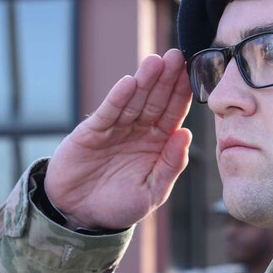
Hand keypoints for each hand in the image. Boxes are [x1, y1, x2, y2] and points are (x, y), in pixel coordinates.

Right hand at [45, 49, 193, 229]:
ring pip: (134, 101)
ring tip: (156, 62)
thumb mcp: (151, 191)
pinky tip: (130, 83)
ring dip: (145, 81)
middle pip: (156, 100)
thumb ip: (170, 165)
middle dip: (166, 79)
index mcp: (158, 144)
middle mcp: (139, 131)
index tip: (193, 74)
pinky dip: (118, 98)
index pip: (173, 114)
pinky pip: (108, 112)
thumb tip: (185, 134)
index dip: (182, 94)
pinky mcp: (92, 131)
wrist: (80, 216)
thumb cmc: (119, 206)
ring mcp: (116, 129)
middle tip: (177, 56)